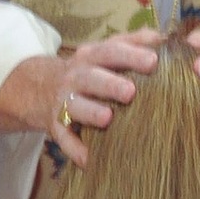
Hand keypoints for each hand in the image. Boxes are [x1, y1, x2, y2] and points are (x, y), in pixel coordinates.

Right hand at [0, 34, 161, 168]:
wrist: (39, 88)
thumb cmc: (87, 70)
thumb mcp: (104, 50)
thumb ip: (132, 42)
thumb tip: (160, 37)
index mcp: (91, 56)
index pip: (111, 51)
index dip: (131, 55)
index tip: (153, 61)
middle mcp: (76, 77)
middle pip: (92, 78)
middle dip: (110, 84)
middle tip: (131, 91)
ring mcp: (64, 101)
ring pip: (75, 106)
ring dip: (90, 112)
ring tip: (107, 119)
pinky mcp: (56, 126)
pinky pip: (64, 139)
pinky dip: (75, 150)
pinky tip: (89, 161)